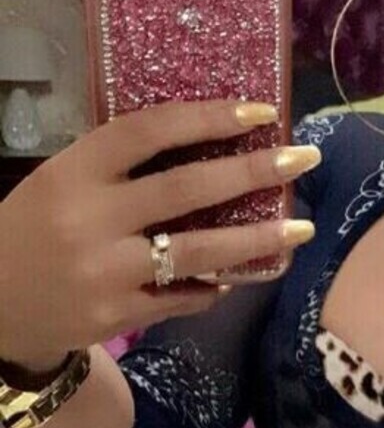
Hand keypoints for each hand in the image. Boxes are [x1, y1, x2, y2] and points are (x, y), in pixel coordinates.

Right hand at [0, 100, 317, 372]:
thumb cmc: (34, 230)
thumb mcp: (62, 183)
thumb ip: (120, 168)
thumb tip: (212, 145)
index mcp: (72, 173)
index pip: (149, 131)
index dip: (208, 117)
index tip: (262, 112)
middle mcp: (88, 220)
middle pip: (186, 189)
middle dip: (253, 171)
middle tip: (304, 157)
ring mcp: (105, 271)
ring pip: (198, 251)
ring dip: (257, 239)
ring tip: (303, 228)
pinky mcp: (116, 315)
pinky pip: (185, 296)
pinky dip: (215, 284)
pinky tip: (240, 275)